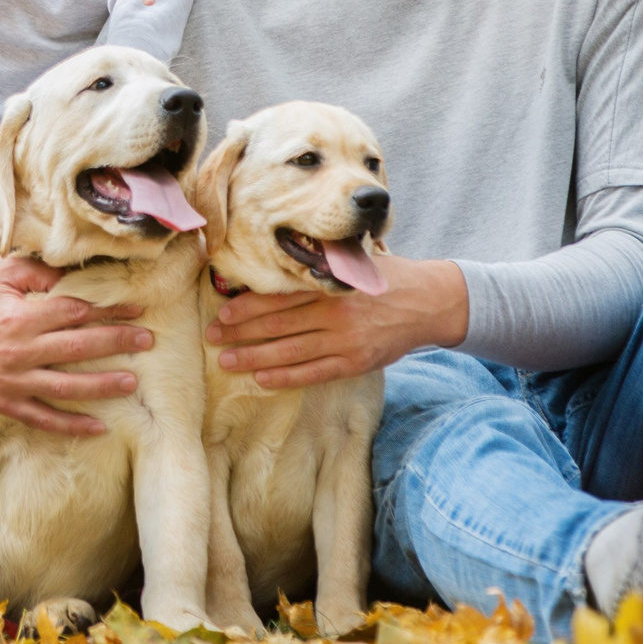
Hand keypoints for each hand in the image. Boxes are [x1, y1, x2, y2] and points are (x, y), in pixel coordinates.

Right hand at [0, 256, 151, 435]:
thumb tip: (72, 271)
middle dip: (117, 343)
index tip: (136, 309)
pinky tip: (98, 427)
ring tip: (132, 383)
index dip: (108, 310)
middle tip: (148, 341)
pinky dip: (70, 425)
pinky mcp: (5, 402)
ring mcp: (13, 380)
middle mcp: (20, 349)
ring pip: (67, 386)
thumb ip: (36, 271)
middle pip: (78, 347)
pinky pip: (43, 417)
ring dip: (103, 385)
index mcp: (20, 315)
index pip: (75, 311)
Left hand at [206, 256, 466, 389]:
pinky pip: (313, 372)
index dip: (247, 306)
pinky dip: (286, 377)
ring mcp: (345, 340)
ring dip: (254, 357)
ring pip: (290, 352)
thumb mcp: (354, 265)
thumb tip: (281, 270)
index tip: (222, 311)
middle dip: (240, 333)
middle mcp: (334, 312)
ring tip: (226, 361)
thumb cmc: (386, 279)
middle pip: (277, 325)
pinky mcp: (355, 362)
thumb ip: (322, 271)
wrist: (430, 302)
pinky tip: (261, 379)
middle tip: (212, 337)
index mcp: (330, 286)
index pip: (280, 297)